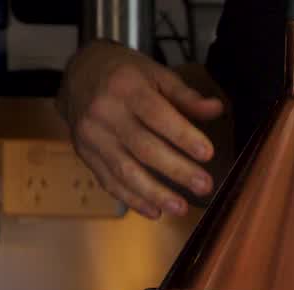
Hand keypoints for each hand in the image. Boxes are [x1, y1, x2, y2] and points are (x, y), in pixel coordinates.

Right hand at [59, 40, 223, 218]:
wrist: (78, 74)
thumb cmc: (124, 74)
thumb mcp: (155, 73)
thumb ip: (185, 95)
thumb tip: (216, 109)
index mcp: (125, 87)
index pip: (157, 115)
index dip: (183, 136)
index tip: (207, 153)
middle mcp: (104, 112)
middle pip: (143, 147)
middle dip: (176, 170)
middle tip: (204, 185)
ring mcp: (92, 136)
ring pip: (125, 170)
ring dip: (155, 193)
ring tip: (181, 208)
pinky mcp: (86, 155)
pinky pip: (109, 182)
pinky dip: (133, 199)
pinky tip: (155, 211)